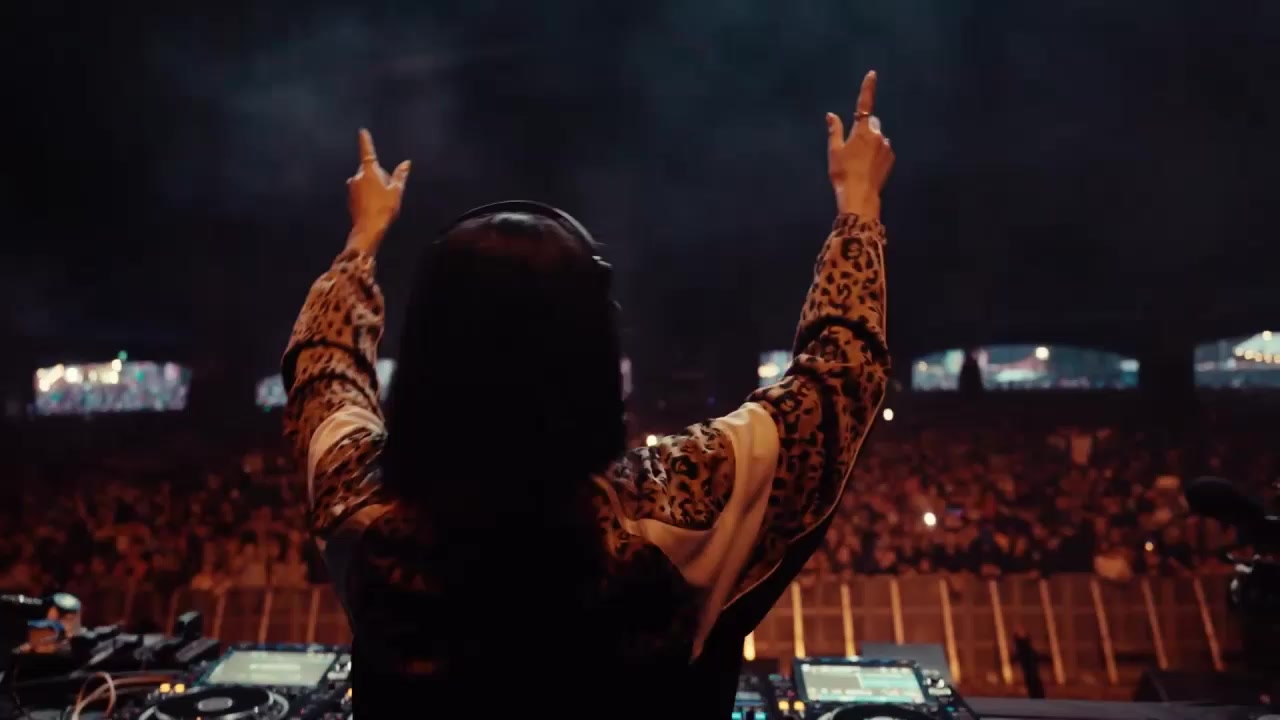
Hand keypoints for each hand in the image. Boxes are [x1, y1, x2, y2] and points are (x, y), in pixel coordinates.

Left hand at [346, 128, 410, 254]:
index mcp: (369, 172)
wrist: (368, 229)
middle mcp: (357, 176)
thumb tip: (406, 163)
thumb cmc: (384, 208)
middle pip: (369, 169)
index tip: (362, 131)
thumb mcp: (396, 191)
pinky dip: (367, 194)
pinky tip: (375, 205)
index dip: (366, 141)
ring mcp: (352, 187)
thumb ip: (400, 176)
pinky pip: (360, 190)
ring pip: (364, 180)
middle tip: (389, 190)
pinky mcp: (350, 198)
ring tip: (382, 200)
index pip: (367, 152)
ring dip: (372, 185)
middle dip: (378, 174)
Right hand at [827, 71, 894, 216]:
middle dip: (863, 128)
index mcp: (862, 130)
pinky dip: (876, 153)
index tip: (872, 74)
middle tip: (851, 146)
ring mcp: (886, 146)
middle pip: (871, 123)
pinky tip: (867, 166)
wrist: (859, 195)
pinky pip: (883, 149)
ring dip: (870, 142)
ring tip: (858, 161)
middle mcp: (877, 135)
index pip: (865, 103)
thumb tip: (831, 115)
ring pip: (877, 137)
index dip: (868, 87)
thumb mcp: (834, 151)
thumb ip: (835, 130)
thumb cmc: (843, 172)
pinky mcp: (891, 158)